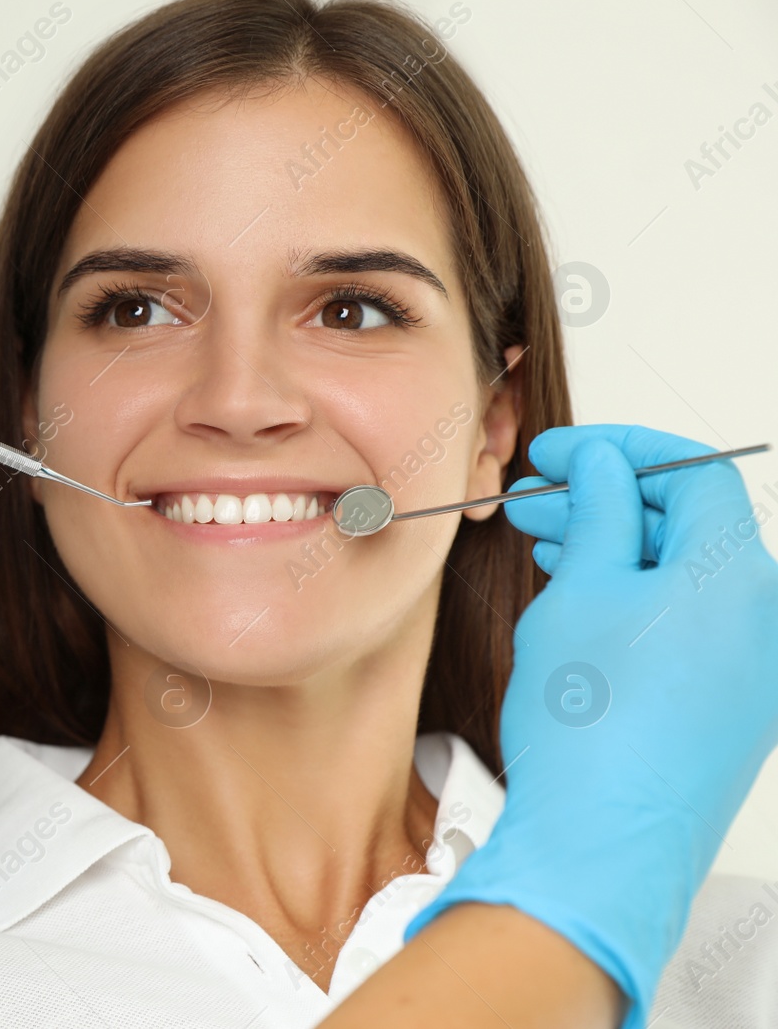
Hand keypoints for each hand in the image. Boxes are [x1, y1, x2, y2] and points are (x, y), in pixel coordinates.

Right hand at [403, 424, 777, 1028]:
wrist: (602, 844)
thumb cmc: (590, 730)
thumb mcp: (575, 593)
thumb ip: (594, 515)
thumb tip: (603, 469)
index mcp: (738, 575)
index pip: (692, 473)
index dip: (618, 451)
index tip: (559, 454)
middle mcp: (765, 618)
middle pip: (692, 524)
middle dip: (610, 502)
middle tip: (540, 500)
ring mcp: (754, 667)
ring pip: (689, 576)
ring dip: (618, 551)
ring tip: (548, 548)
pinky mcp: (733, 706)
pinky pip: (694, 625)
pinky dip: (639, 599)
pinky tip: (580, 605)